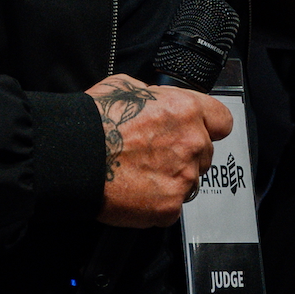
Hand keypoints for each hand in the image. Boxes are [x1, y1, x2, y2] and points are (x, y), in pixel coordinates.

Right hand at [90, 75, 233, 227]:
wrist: (72, 157)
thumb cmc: (93, 122)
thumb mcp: (126, 86)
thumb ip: (157, 96)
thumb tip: (161, 101)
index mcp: (186, 110)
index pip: (222, 121)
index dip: (210, 126)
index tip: (200, 132)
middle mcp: (192, 143)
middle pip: (205, 153)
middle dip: (185, 155)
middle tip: (155, 156)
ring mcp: (184, 177)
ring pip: (190, 181)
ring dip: (171, 179)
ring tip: (140, 175)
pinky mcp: (170, 206)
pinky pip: (172, 206)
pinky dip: (156, 203)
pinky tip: (135, 192)